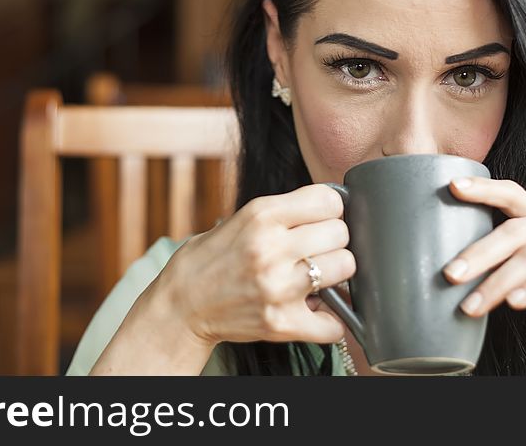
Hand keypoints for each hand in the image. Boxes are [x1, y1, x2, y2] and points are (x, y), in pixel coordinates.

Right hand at [158, 184, 353, 346]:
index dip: (330, 210)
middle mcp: (271, 248)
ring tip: (316, 277)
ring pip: (345, 268)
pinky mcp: (282, 324)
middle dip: (332, 241)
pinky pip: (335, 324)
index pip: (329, 200)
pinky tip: (315, 311)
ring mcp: (278, 287)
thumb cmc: (211, 259)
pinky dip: (331, 321)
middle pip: (341, 233)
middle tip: (316, 250)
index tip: (321, 220)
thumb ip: (285, 212)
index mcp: (261, 214)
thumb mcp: (242, 218)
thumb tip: (334, 209)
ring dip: (335, 274)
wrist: (180, 305)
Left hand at [442, 177, 525, 333]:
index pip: (511, 194)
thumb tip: (466, 277)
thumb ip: (516, 265)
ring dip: (500, 282)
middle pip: (515, 231)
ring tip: (472, 304)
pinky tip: (515, 302)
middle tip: (449, 275)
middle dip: (478, 254)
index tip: (451, 187)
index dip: (482, 188)